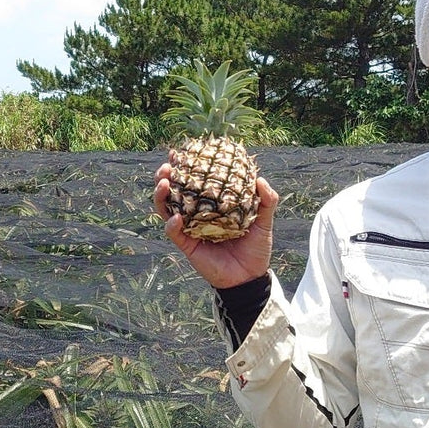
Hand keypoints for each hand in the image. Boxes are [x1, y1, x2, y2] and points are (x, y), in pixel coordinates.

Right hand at [153, 162, 278, 288]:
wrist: (250, 276)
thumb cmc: (255, 247)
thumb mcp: (264, 221)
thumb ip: (267, 201)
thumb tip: (260, 179)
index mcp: (212, 204)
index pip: (195, 181)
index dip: (185, 166)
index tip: (180, 151)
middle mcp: (197, 214)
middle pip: (174, 192)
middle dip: (165, 177)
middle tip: (167, 166)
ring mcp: (190, 229)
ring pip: (167, 209)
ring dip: (161, 196)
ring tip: (163, 183)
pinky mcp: (187, 246)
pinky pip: (174, 233)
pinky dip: (172, 224)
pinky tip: (176, 218)